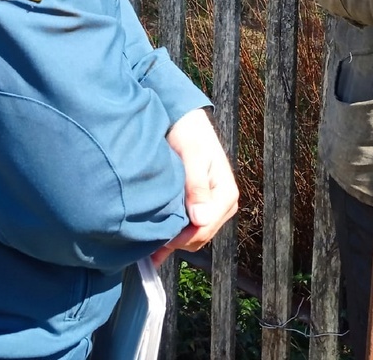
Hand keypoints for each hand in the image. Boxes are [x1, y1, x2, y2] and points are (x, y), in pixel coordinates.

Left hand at [151, 109, 238, 265]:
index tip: (157, 236)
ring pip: (192, 237)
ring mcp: (211, 209)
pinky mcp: (199, 209)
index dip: (181, 237)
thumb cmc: (190, 134)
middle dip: (176, 241)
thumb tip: (200, 219)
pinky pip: (188, 232)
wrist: (185, 123)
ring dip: (172, 240)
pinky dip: (172, 239)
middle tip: (146, 239)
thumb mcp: (193, 155)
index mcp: (226, 194)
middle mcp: (222, 206)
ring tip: (146, 242)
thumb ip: (197, 185)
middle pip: (199, 237)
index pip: (204, 228)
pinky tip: (153, 250)